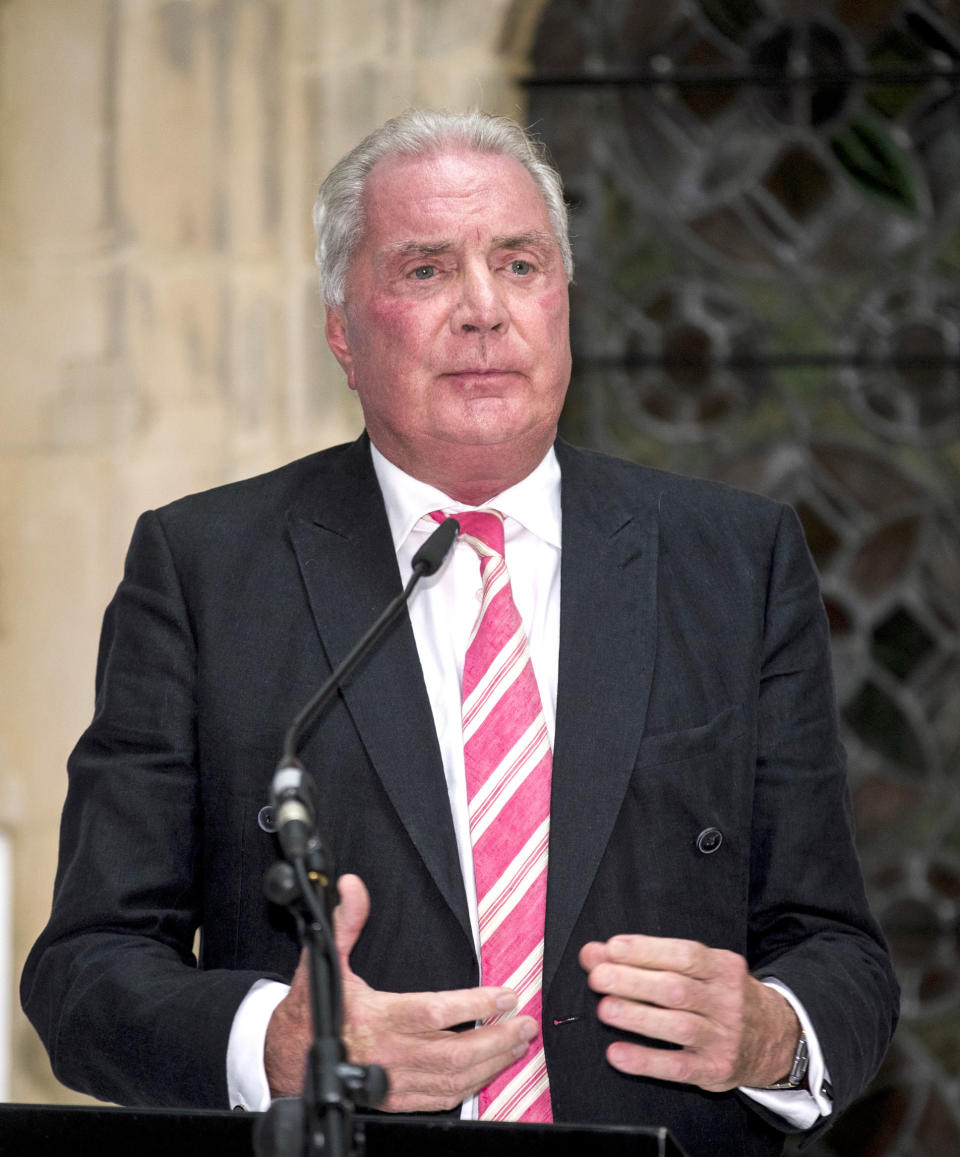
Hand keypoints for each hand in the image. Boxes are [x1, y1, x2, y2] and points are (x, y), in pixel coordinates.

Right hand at [265, 874, 537, 1109]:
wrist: (288, 1058)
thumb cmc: (312, 1008)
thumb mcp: (326, 959)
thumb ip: (345, 921)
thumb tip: (352, 886)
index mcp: (376, 1018)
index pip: (435, 1013)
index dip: (475, 1005)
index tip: (505, 995)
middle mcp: (388, 1054)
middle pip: (456, 1053)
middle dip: (498, 1038)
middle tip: (524, 1022)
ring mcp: (394, 1082)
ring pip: (454, 1079)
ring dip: (493, 1062)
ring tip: (518, 1041)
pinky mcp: (396, 1100)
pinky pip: (442, 1099)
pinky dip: (472, 1086)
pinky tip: (490, 1069)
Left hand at [579, 934, 800, 1091]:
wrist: (775, 1037)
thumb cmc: (721, 995)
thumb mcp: (697, 969)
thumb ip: (647, 958)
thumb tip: (594, 953)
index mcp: (722, 967)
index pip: (684, 954)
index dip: (646, 950)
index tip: (612, 948)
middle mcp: (726, 1000)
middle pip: (677, 989)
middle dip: (633, 981)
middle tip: (598, 977)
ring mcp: (723, 1037)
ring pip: (678, 1026)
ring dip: (638, 1017)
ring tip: (605, 1009)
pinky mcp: (716, 1069)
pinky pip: (678, 1068)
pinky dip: (645, 1061)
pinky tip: (618, 1054)